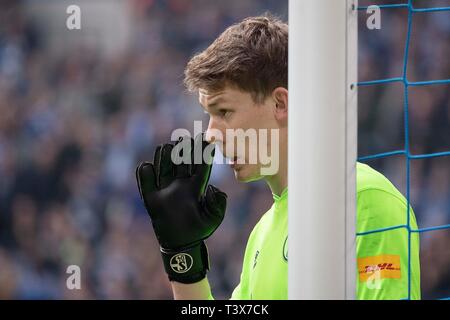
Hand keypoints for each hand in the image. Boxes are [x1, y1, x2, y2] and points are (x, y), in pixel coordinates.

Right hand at [136, 133, 226, 282]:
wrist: (182, 245)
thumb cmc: (199, 231)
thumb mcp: (214, 218)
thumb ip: (218, 202)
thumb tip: (212, 188)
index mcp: (195, 188)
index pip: (199, 167)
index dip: (202, 153)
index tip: (205, 139)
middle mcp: (180, 186)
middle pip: (181, 164)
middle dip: (183, 151)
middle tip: (185, 139)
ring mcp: (166, 192)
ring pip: (164, 169)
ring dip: (165, 158)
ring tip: (166, 146)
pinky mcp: (152, 200)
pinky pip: (146, 186)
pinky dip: (145, 176)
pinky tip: (146, 165)